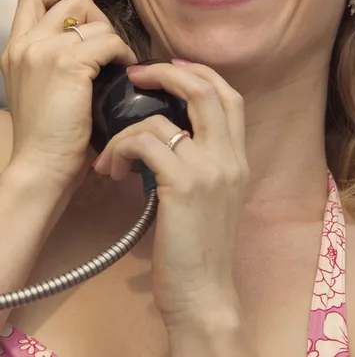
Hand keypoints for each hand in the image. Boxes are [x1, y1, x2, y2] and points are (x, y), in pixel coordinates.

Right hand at [0, 0, 135, 189]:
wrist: (41, 166)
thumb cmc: (47, 136)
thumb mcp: (39, 87)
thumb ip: (53, 57)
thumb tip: (89, 38)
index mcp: (16, 47)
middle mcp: (26, 43)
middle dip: (98, 15)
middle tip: (108, 44)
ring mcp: (45, 51)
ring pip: (95, 20)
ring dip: (113, 39)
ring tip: (117, 64)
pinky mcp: (68, 64)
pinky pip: (109, 41)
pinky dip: (123, 52)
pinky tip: (124, 71)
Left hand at [93, 61, 248, 327]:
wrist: (204, 291)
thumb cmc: (201, 246)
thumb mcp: (214, 194)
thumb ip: (203, 160)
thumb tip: (168, 132)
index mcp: (238, 157)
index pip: (229, 96)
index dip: (200, 72)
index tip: (171, 67)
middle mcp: (229, 156)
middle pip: (205, 89)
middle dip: (167, 72)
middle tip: (137, 74)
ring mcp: (209, 169)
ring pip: (161, 119)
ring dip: (126, 129)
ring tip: (112, 154)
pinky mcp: (183, 185)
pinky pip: (145, 143)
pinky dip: (121, 149)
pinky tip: (113, 170)